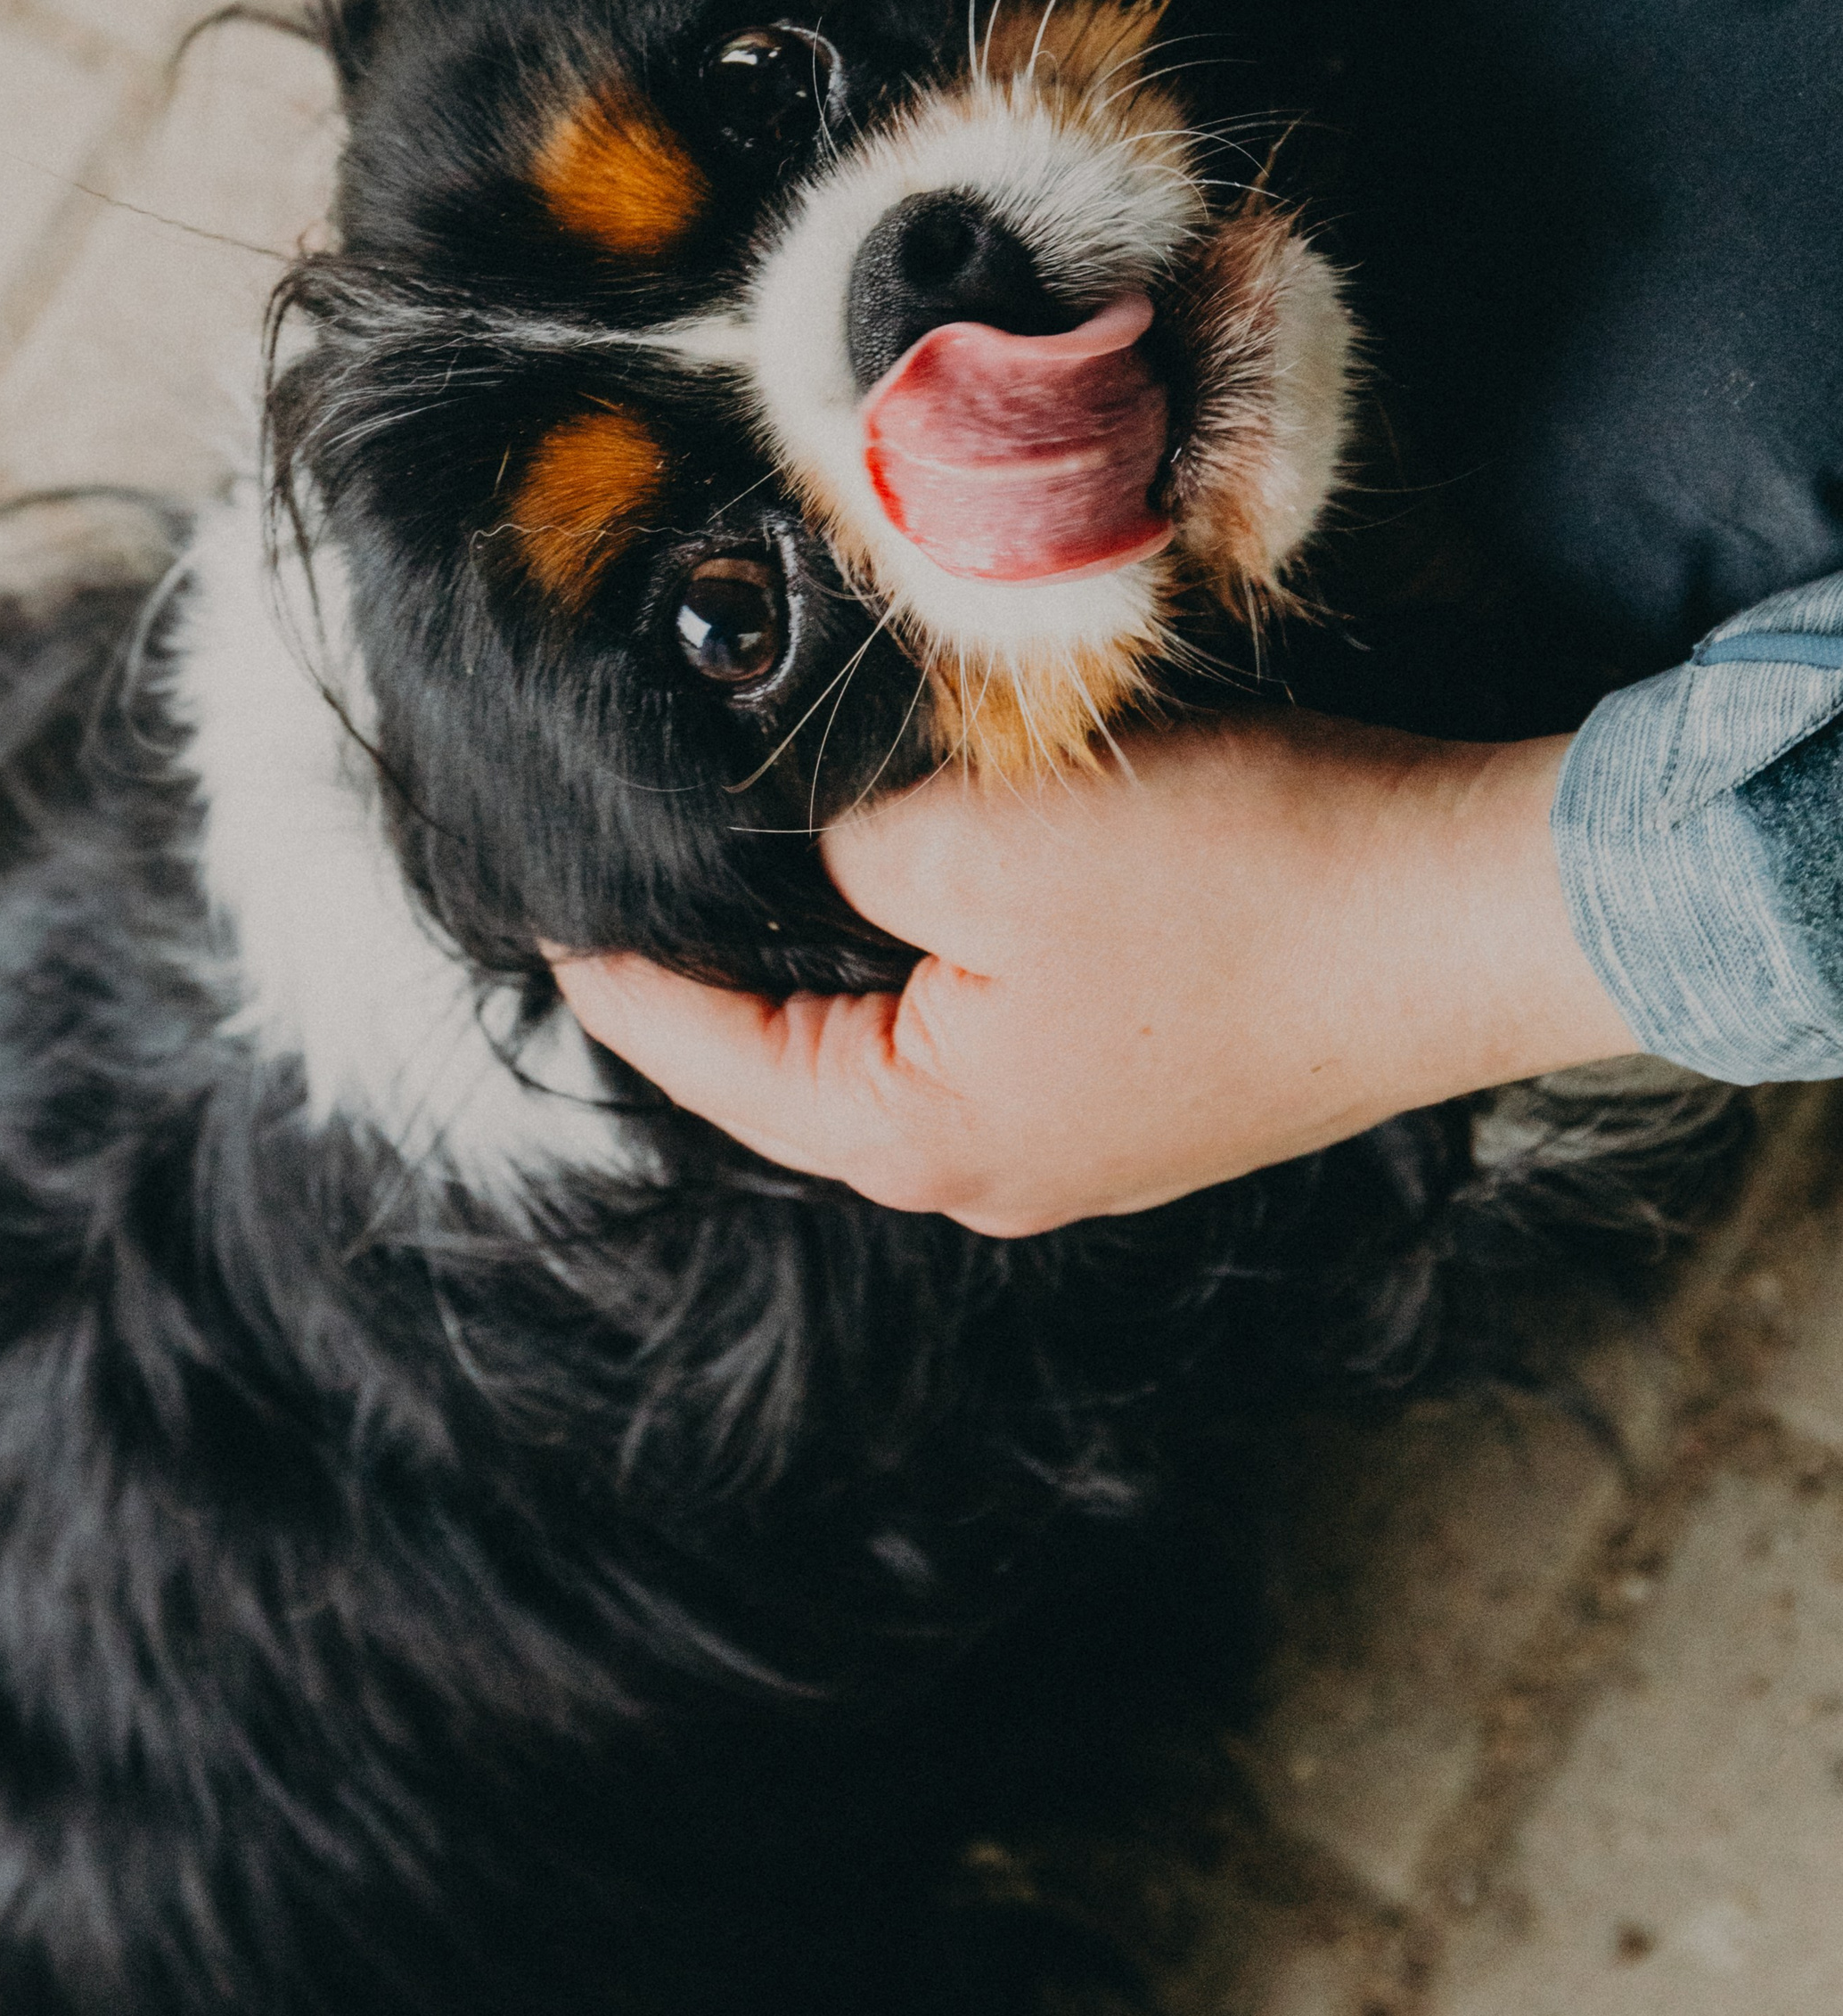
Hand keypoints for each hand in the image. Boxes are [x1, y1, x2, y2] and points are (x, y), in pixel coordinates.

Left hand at [554, 714, 1639, 1231]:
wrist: (1471, 912)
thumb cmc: (1244, 884)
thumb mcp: (984, 839)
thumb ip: (840, 853)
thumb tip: (793, 853)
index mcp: (924, 1141)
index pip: (708, 1060)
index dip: (616, 972)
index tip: (544, 905)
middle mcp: (994, 1176)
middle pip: (798, 1071)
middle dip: (720, 975)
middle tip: (641, 879)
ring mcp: (1084, 1146)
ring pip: (901, 1045)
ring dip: (838, 961)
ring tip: (764, 870)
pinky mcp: (1155, 1091)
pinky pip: (994, 1028)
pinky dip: (940, 959)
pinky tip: (933, 884)